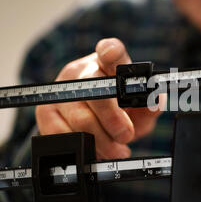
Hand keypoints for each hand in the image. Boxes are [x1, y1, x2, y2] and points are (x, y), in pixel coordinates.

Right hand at [36, 38, 165, 159]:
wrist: (95, 123)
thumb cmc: (121, 110)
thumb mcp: (140, 108)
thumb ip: (150, 105)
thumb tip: (155, 102)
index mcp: (109, 63)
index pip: (111, 51)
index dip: (110, 52)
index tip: (111, 54)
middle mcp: (82, 72)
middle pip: (94, 92)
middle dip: (113, 119)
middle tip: (126, 135)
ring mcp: (60, 90)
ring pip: (80, 119)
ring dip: (102, 141)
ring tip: (117, 149)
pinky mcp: (45, 112)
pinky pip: (63, 134)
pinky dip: (84, 147)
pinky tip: (97, 150)